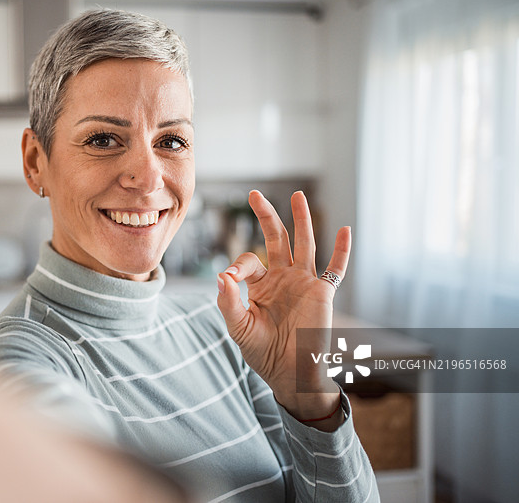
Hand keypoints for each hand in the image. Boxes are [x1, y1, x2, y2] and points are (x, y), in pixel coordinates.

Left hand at [216, 191, 350, 425]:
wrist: (289, 373)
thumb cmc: (261, 352)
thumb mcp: (238, 327)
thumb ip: (229, 302)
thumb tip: (222, 276)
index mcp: (260, 285)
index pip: (249, 260)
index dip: (238, 266)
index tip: (230, 279)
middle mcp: (282, 278)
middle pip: (276, 239)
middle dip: (267, 216)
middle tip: (255, 194)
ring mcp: (304, 282)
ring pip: (304, 244)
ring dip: (301, 219)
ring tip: (298, 195)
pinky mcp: (323, 292)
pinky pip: (336, 268)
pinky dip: (342, 250)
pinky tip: (344, 230)